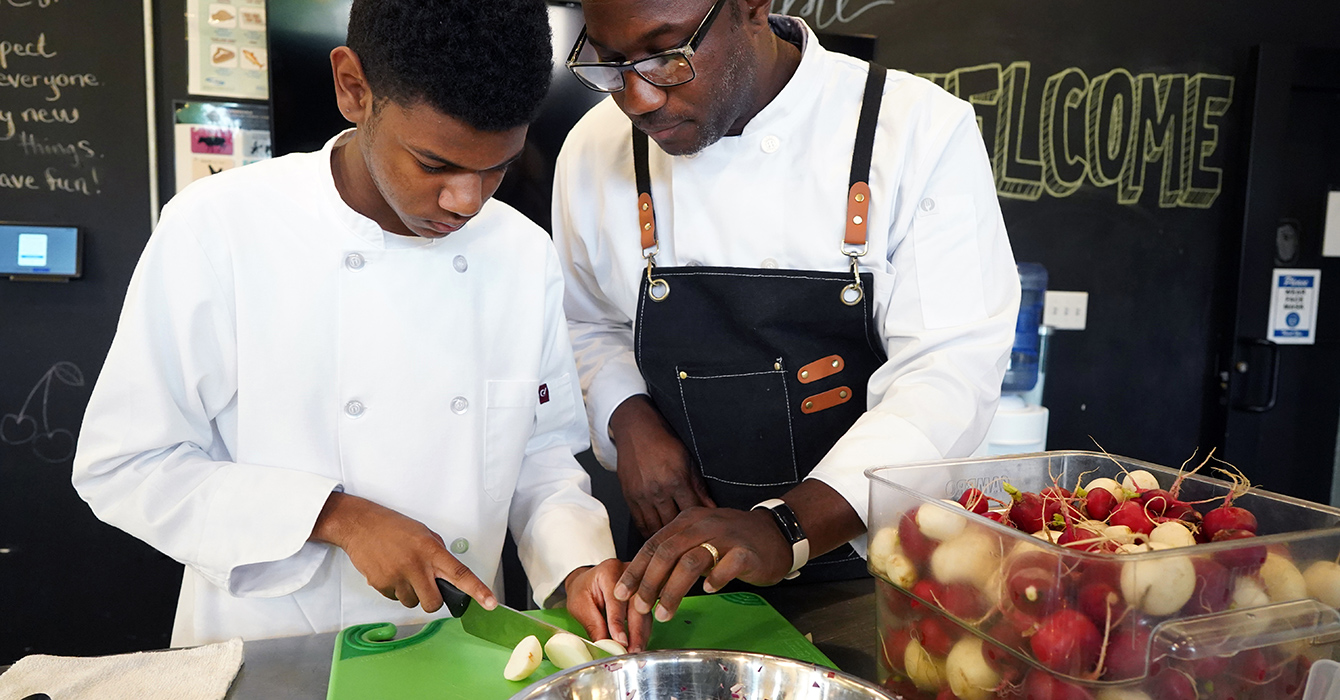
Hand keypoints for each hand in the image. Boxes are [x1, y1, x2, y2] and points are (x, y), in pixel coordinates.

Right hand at [310, 491, 495, 612]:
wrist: (360, 525)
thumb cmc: (392, 526)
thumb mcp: (423, 533)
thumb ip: (437, 553)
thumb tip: (447, 573)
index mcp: (431, 550)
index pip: (460, 574)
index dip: (477, 590)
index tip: (490, 603)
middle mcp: (416, 565)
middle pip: (433, 602)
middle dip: (432, 601)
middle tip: (426, 588)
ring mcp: (397, 577)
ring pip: (412, 603)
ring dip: (411, 593)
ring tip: (402, 572)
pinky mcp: (381, 585)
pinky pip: (394, 598)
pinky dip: (395, 590)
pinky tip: (389, 572)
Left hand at [561, 558, 647, 648]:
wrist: (588, 582)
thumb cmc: (582, 591)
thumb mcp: (580, 606)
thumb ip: (593, 624)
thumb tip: (605, 646)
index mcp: (609, 571)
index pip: (616, 599)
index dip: (618, 622)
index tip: (621, 641)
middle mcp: (628, 574)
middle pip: (636, 603)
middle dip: (636, 631)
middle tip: (632, 650)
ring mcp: (639, 582)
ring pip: (645, 609)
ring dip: (642, 633)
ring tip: (637, 651)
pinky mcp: (644, 594)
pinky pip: (647, 613)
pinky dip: (643, 631)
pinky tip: (640, 643)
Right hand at [609, 395, 715, 536]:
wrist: (636, 431)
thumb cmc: (663, 442)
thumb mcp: (688, 461)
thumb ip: (699, 487)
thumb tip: (711, 508)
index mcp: (676, 480)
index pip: (693, 512)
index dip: (701, 523)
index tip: (707, 530)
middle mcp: (658, 491)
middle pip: (674, 524)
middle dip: (684, 534)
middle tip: (693, 543)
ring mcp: (642, 496)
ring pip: (656, 528)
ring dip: (666, 538)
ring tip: (677, 544)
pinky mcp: (629, 498)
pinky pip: (640, 523)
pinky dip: (650, 533)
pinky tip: (658, 537)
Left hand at [613, 506, 790, 650]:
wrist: (775, 533)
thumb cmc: (732, 541)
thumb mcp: (699, 539)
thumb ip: (675, 553)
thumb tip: (644, 579)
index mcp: (687, 521)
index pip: (654, 544)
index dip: (636, 569)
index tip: (622, 592)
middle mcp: (703, 524)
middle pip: (668, 552)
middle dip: (649, 583)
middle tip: (641, 607)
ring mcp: (726, 536)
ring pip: (692, 562)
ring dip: (674, 590)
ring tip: (665, 612)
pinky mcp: (747, 551)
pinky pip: (727, 565)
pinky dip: (715, 580)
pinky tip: (708, 592)